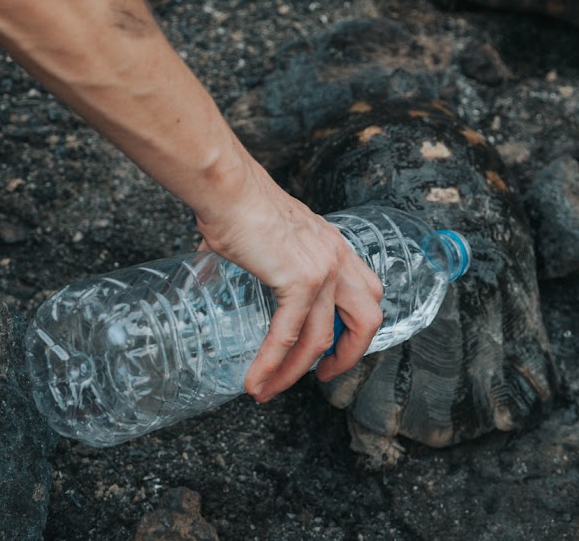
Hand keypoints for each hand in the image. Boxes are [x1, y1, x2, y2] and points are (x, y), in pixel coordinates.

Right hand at [195, 161, 383, 401]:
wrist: (226, 189)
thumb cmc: (236, 205)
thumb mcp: (266, 238)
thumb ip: (255, 260)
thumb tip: (209, 275)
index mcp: (335, 247)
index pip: (366, 293)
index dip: (356, 327)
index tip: (333, 349)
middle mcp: (338, 258)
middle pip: (368, 318)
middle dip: (350, 355)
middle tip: (323, 376)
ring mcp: (323, 271)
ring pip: (324, 338)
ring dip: (296, 372)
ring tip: (271, 390)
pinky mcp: (299, 281)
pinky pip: (289, 335)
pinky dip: (272, 364)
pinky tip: (255, 382)